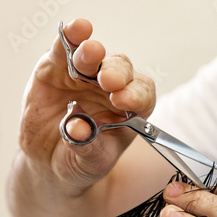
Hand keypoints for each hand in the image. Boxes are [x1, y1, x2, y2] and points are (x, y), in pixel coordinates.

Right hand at [21, 18, 155, 193]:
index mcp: (131, 109)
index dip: (136, 94)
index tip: (125, 100)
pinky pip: (65, 49)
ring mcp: (85, 76)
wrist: (52, 161)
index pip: (142, 94)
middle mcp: (113, 88)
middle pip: (121, 71)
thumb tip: (79, 129)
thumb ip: (89, 147)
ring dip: (93, 52)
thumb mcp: (90, 162)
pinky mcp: (57, 67)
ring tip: (91, 53)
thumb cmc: (82, 159)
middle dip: (117, 73)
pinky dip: (70, 38)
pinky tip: (74, 31)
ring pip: (95, 56)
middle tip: (108, 81)